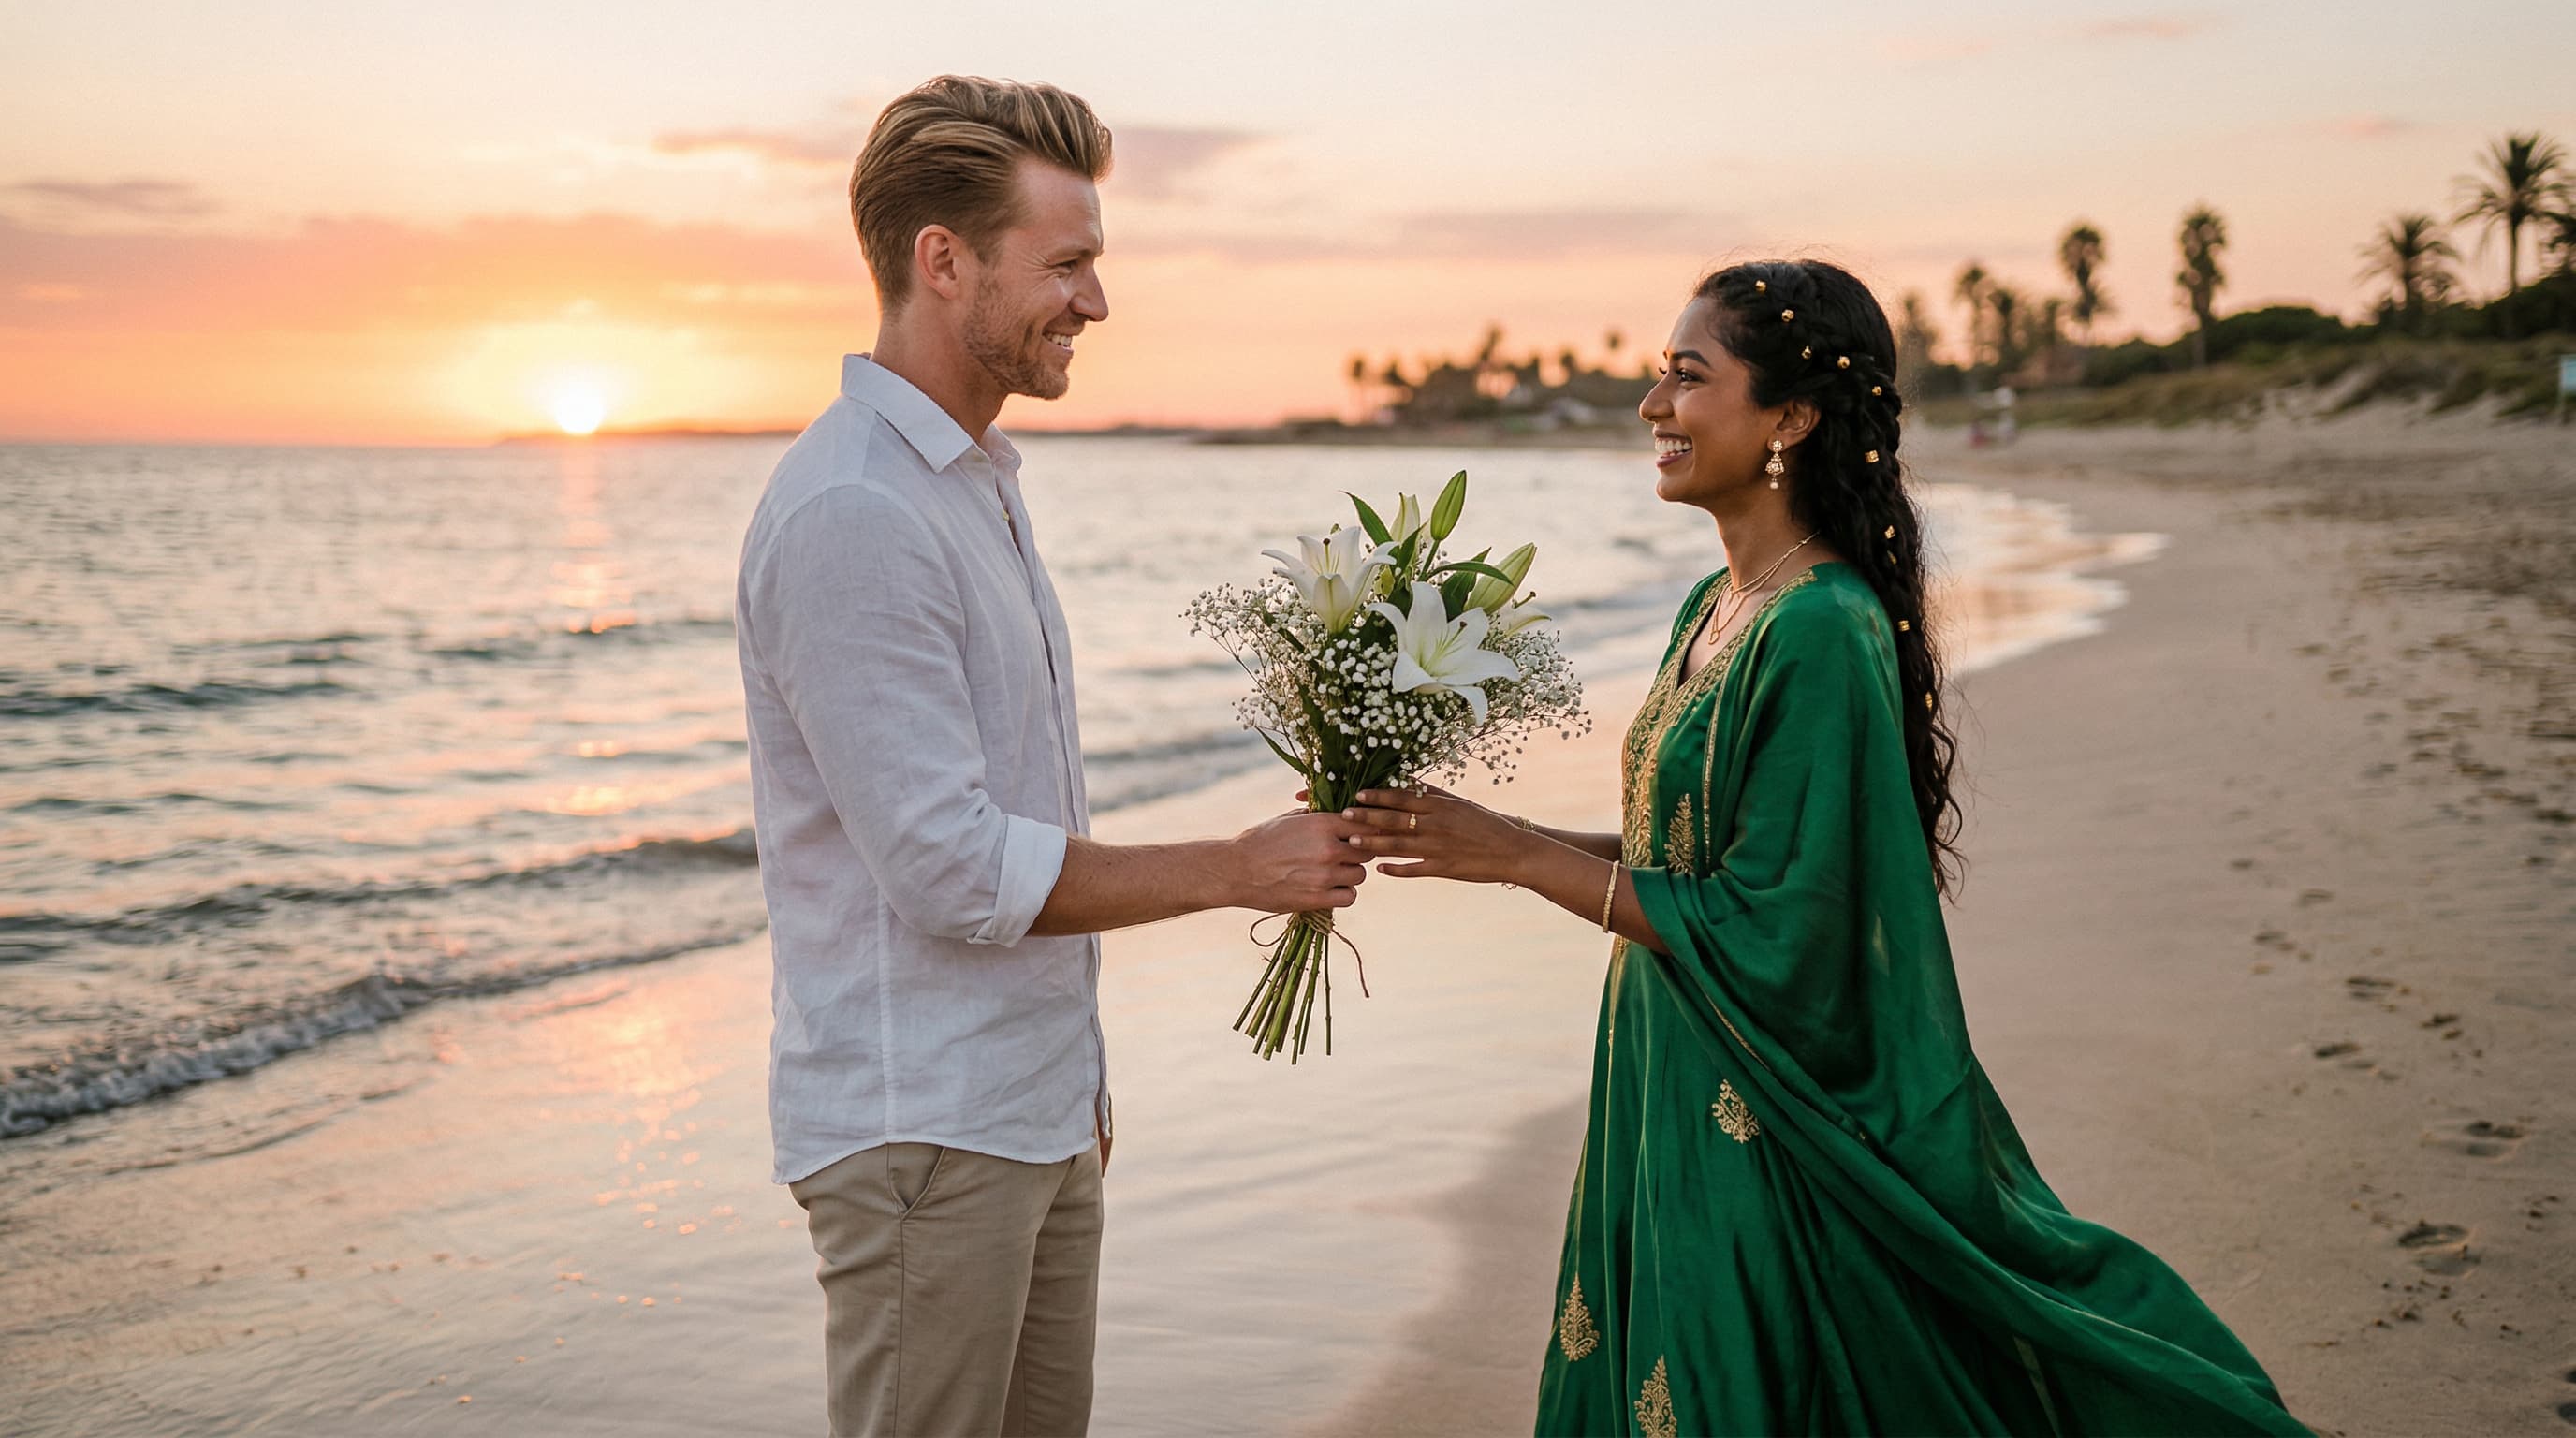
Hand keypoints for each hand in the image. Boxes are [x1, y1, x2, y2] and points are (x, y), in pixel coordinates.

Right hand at [1226, 810, 1371, 912]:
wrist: (1236, 870)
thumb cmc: (1260, 840)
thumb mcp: (1290, 818)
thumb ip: (1318, 817)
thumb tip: (1340, 815)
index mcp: (1321, 824)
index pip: (1364, 824)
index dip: (1364, 830)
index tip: (1356, 835)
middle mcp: (1328, 848)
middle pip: (1367, 851)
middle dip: (1358, 852)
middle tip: (1344, 855)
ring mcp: (1325, 875)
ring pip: (1360, 875)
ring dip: (1350, 874)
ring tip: (1334, 872)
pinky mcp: (1318, 898)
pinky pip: (1349, 897)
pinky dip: (1343, 893)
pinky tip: (1331, 888)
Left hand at [1345, 787, 1538, 884]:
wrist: (1511, 850)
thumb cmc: (1484, 823)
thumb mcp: (1459, 803)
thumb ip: (1432, 792)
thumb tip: (1408, 778)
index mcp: (1441, 805)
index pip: (1403, 797)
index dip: (1379, 796)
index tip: (1358, 794)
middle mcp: (1437, 825)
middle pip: (1396, 819)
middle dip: (1367, 817)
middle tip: (1344, 815)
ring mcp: (1439, 848)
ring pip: (1399, 845)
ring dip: (1373, 843)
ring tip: (1352, 841)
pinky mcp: (1444, 869)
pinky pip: (1414, 870)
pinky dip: (1396, 870)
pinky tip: (1379, 869)